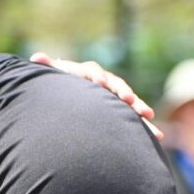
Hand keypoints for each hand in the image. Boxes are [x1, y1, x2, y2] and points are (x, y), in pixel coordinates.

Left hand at [30, 52, 163, 140]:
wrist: (71, 92)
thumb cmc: (60, 84)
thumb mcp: (54, 76)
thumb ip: (47, 67)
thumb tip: (36, 57)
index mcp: (88, 73)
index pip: (93, 72)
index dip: (97, 77)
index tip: (99, 83)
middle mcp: (105, 82)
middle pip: (116, 85)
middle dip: (122, 92)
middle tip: (128, 99)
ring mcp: (115, 96)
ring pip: (129, 101)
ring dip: (138, 106)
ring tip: (147, 115)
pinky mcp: (122, 111)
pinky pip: (135, 118)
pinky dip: (145, 126)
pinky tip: (157, 136)